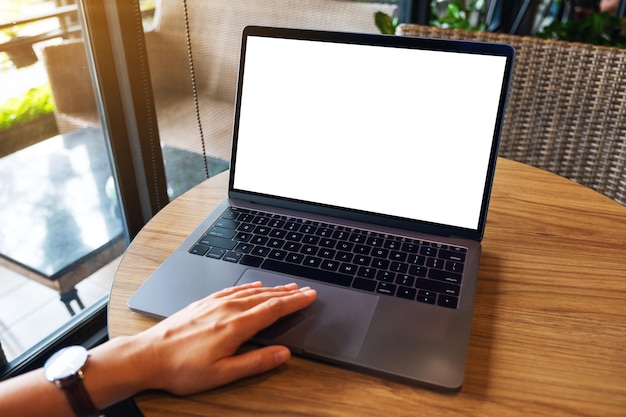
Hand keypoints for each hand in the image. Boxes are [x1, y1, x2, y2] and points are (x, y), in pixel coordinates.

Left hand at [133, 281, 316, 394]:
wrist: (148, 355)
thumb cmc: (181, 368)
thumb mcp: (222, 374)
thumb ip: (255, 362)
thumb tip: (282, 354)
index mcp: (235, 326)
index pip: (273, 309)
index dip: (295, 302)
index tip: (310, 296)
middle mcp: (227, 309)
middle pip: (266, 296)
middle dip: (288, 293)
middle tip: (305, 290)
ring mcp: (214, 303)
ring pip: (250, 291)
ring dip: (272, 288)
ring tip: (287, 287)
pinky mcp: (203, 302)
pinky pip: (232, 289)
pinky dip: (248, 286)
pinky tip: (254, 286)